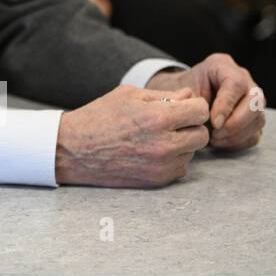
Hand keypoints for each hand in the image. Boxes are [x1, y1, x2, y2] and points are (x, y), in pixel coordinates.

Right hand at [55, 84, 209, 186]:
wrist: (74, 149)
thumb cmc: (99, 117)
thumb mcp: (129, 95)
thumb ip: (164, 95)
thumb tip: (190, 97)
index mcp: (158, 118)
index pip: (200, 111)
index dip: (193, 106)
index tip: (182, 106)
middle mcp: (164, 144)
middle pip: (202, 134)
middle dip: (190, 126)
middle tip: (170, 122)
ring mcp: (162, 165)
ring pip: (192, 152)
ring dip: (181, 143)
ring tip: (155, 137)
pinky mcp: (157, 180)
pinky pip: (180, 167)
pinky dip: (172, 159)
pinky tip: (150, 151)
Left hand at [147, 54, 265, 150]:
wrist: (182, 98)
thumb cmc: (181, 92)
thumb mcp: (182, 90)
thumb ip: (194, 101)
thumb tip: (214, 122)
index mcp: (222, 66)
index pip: (236, 84)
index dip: (226, 106)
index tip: (214, 122)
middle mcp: (244, 80)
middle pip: (255, 102)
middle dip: (236, 123)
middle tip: (216, 133)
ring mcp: (252, 99)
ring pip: (258, 119)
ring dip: (237, 134)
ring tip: (215, 139)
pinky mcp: (253, 119)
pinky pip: (255, 133)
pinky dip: (239, 141)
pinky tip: (221, 142)